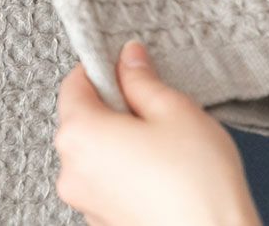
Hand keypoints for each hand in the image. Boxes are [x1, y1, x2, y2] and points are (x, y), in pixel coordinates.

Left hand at [55, 41, 261, 225]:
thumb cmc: (198, 186)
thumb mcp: (174, 110)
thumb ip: (141, 78)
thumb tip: (128, 58)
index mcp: (79, 133)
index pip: (73, 83)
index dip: (100, 70)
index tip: (125, 69)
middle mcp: (70, 168)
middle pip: (80, 118)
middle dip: (111, 107)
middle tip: (150, 110)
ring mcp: (83, 199)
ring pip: (92, 151)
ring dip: (116, 141)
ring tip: (159, 147)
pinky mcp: (100, 221)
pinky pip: (103, 181)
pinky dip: (121, 171)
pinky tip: (157, 175)